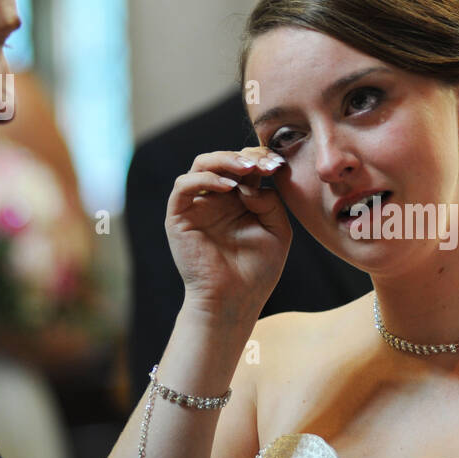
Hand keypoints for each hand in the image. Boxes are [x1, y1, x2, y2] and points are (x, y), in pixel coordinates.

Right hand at [166, 146, 291, 320]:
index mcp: (240, 199)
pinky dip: (206, 179)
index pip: (246, 166)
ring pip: (202, 164)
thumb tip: (250, 184)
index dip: (262, 159)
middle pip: (224, 159)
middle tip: (266, 163)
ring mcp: (197, 205)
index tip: (279, 164)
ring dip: (225, 160)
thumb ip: (270, 202)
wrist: (234, 301)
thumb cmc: (257, 271)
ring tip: (248, 170)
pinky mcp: (179, 216)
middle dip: (246, 156)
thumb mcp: (277, 231)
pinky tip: (229, 188)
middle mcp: (217, 198)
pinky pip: (184, 185)